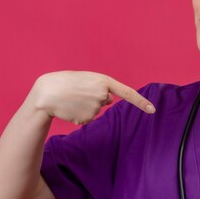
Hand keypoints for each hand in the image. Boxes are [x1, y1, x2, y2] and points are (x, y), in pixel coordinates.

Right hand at [31, 71, 155, 124]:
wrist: (46, 92)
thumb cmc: (64, 82)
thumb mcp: (86, 79)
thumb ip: (101, 87)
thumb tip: (110, 101)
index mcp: (103, 81)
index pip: (127, 93)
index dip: (141, 102)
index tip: (153, 110)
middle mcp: (102, 95)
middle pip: (105, 101)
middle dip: (94, 98)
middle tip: (78, 92)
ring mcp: (95, 108)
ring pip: (95, 110)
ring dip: (85, 106)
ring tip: (71, 99)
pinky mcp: (87, 119)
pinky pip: (87, 119)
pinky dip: (79, 115)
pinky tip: (70, 108)